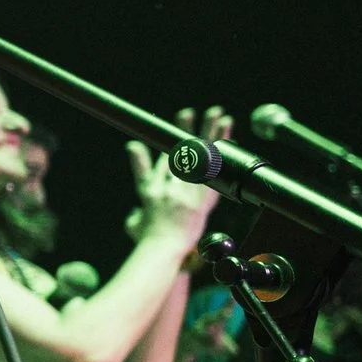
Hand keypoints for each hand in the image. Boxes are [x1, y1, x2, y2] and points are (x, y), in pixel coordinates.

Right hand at [128, 105, 232, 241]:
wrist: (160, 249)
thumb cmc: (148, 239)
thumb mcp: (135, 218)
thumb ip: (137, 194)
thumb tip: (134, 182)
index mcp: (152, 188)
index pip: (165, 159)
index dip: (171, 140)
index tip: (177, 123)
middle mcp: (168, 185)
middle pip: (181, 152)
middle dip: (187, 129)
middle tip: (191, 111)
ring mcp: (185, 190)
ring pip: (200, 157)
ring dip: (210, 134)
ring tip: (219, 115)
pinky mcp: (201, 199)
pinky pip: (213, 174)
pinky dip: (220, 156)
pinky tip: (228, 141)